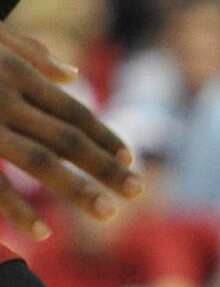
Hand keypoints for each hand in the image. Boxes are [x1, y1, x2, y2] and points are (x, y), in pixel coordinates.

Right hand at [0, 27, 141, 236]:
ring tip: (107, 214)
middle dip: (104, 167)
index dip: (103, 135)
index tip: (130, 160)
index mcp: (16, 74)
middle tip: (138, 193)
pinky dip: (16, 209)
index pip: (72, 110)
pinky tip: (41, 232)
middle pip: (67, 137)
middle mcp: (5, 97)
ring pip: (39, 159)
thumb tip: (72, 73)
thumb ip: (32, 54)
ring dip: (76, 189)